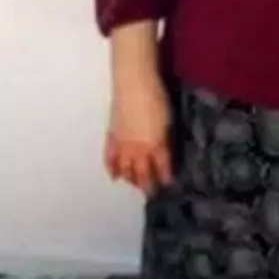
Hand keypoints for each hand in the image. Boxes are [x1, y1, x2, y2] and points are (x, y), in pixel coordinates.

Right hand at [104, 71, 172, 195]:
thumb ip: (165, 139)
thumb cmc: (156, 98)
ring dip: (130, 179)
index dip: (165, 177)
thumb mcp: (167, 120)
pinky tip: (115, 176)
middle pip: (142, 173)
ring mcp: (122, 144)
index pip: (161, 167)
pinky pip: (110, 158)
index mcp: (155, 145)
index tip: (168, 185)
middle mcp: (138, 149)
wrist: (133, 84)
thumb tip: (163, 151)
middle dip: (147, 184)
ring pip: (125, 169)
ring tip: (135, 185)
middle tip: (151, 193)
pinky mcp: (111, 136)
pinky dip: (112, 168)